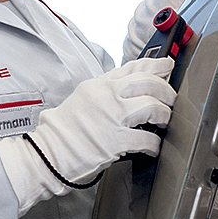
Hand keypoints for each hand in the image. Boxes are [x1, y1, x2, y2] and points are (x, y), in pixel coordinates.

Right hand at [0, 58, 176, 211]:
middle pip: (149, 83)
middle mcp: (106, 96)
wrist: (46, 153)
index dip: (156, 65)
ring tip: (163, 122)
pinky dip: (155, 144)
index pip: (133, 67)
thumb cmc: (61, 131)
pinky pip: (147, 139)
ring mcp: (112, 118)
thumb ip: (105, 92)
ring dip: (164, 115)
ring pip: (153, 106)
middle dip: (167, 92)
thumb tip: (128, 90)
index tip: (167, 66)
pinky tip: (152, 147)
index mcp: (98, 85)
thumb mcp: (81, 99)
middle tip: (170, 101)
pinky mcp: (116, 141)